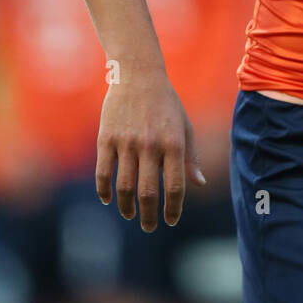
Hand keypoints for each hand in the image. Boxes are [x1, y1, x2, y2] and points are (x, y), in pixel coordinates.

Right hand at [96, 67, 205, 229]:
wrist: (138, 75)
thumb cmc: (166, 104)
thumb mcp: (185, 126)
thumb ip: (190, 157)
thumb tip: (199, 184)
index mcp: (173, 143)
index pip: (175, 186)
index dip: (173, 209)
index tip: (170, 220)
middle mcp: (150, 145)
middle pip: (148, 192)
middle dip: (149, 216)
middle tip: (149, 227)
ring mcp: (126, 142)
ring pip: (124, 187)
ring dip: (127, 207)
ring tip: (130, 214)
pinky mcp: (106, 139)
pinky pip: (104, 173)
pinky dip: (104, 191)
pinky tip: (109, 199)